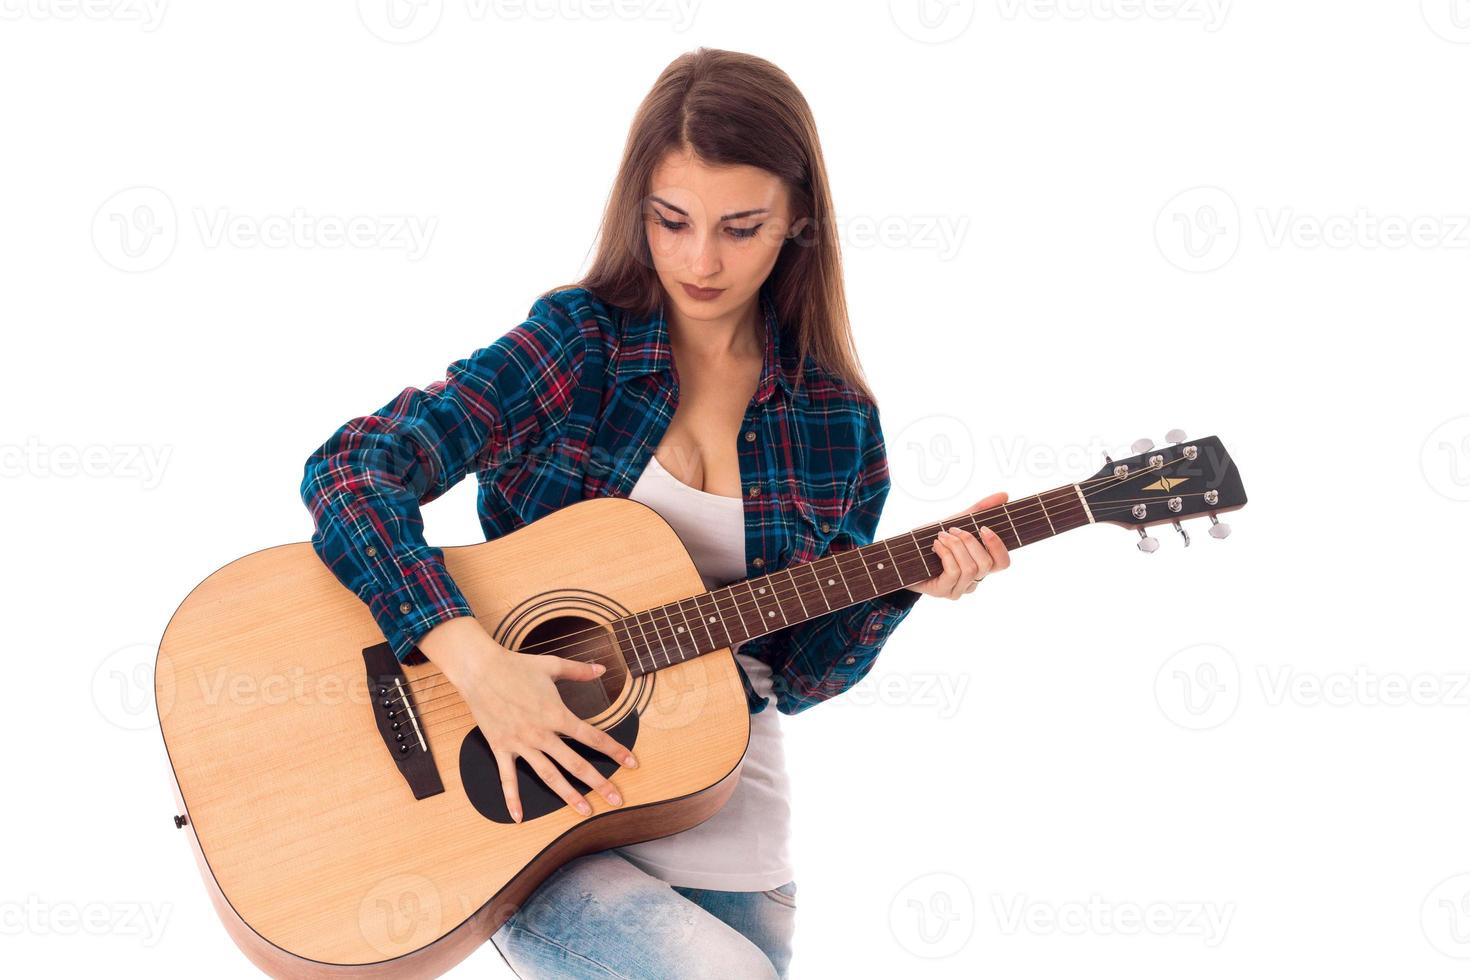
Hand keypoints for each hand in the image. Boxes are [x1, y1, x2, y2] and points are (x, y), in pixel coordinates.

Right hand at [419, 616, 636, 823]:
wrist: (479, 670)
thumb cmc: (516, 666)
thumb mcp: (552, 665)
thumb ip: (579, 670)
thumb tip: (602, 668)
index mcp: (556, 714)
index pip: (592, 736)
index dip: (614, 750)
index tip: (632, 763)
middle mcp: (541, 733)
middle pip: (575, 763)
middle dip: (598, 783)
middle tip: (616, 799)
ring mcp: (521, 743)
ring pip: (548, 775)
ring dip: (568, 795)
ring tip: (584, 811)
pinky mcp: (500, 748)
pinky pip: (507, 778)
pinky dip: (512, 799)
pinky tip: (519, 817)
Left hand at [905, 491, 1012, 599]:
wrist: (901, 554)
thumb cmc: (930, 540)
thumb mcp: (956, 522)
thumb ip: (979, 510)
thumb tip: (1005, 495)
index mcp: (981, 566)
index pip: (1003, 563)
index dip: (997, 546)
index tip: (983, 528)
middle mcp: (973, 581)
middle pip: (986, 564)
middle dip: (969, 541)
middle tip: (953, 530)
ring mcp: (959, 589)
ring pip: (970, 568)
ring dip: (955, 546)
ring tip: (941, 536)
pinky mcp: (943, 592)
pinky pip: (954, 572)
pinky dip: (946, 554)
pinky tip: (936, 545)